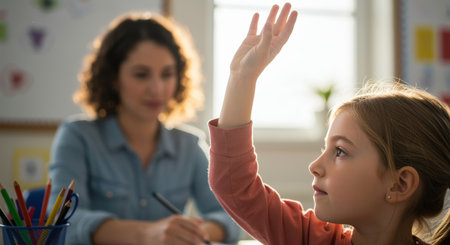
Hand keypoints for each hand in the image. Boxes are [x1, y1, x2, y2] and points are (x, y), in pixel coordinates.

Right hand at [140, 215, 208, 244]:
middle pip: (192, 237)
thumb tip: (202, 223)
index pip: (193, 227)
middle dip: (200, 243)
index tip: (207, 238)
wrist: (144, 234)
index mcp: (175, 219)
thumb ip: (188, 221)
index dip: (202, 233)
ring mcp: (167, 238)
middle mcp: (171, 228)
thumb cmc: (163, 227)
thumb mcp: (174, 220)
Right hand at [218, 3, 296, 128]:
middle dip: (284, 15)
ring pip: (268, 25)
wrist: (241, 74)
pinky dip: (255, 21)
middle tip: (288, 4)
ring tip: (276, 5)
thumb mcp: (262, 50)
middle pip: (279, 25)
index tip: (295, 12)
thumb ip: (267, 36)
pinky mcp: (249, 41)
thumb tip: (269, 22)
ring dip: (272, 16)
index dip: (291, 22)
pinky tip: (257, 14)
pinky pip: (253, 28)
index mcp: (275, 45)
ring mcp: (259, 41)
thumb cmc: (254, 65)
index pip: (286, 31)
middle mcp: (269, 42)